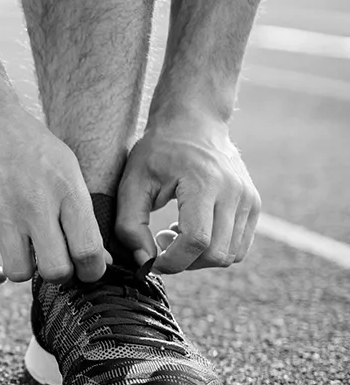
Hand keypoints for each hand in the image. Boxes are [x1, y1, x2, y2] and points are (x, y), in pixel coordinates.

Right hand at [0, 107, 109, 285]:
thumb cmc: (30, 147)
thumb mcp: (67, 170)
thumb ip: (82, 215)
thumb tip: (98, 261)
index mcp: (66, 191)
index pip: (88, 251)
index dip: (91, 271)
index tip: (85, 270)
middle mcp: (35, 204)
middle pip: (56, 270)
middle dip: (58, 275)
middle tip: (52, 262)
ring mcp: (0, 213)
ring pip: (19, 273)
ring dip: (23, 270)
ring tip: (22, 255)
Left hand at [116, 110, 260, 272]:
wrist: (194, 122)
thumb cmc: (158, 152)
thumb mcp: (131, 184)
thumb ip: (130, 226)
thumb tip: (144, 262)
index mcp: (205, 184)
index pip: (196, 241)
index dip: (171, 261)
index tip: (150, 260)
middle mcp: (234, 193)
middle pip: (216, 254)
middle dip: (184, 261)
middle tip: (161, 241)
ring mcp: (249, 199)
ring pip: (231, 256)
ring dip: (199, 257)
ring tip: (176, 232)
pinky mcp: (253, 205)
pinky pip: (239, 247)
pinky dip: (214, 249)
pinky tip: (193, 229)